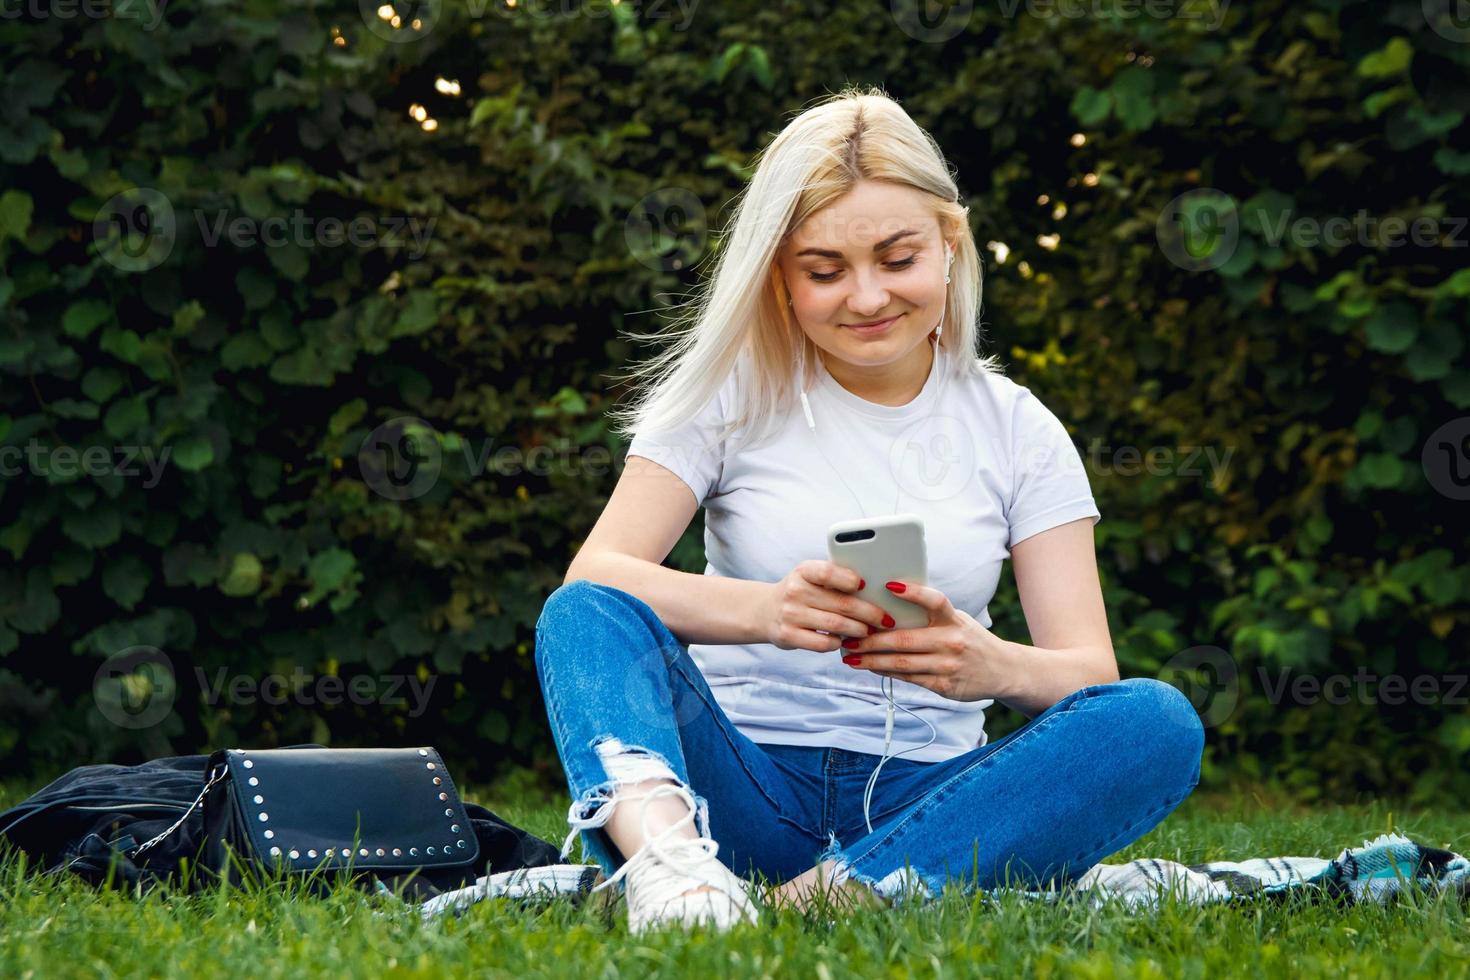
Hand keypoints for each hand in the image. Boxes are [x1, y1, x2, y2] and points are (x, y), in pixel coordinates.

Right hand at [760, 560, 896, 652]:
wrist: (764, 611)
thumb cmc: (800, 593)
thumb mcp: (811, 578)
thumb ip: (836, 579)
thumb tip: (875, 589)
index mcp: (803, 571)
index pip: (827, 572)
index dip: (849, 579)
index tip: (865, 585)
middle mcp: (795, 591)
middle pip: (841, 604)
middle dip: (869, 613)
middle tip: (885, 619)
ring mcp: (790, 614)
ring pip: (836, 625)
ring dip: (859, 630)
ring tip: (870, 631)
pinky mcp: (788, 636)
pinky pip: (824, 643)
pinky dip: (839, 643)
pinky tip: (845, 641)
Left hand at [837, 579, 999, 701]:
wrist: (1002, 670)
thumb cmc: (970, 639)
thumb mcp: (957, 621)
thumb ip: (930, 616)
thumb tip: (887, 607)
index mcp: (954, 619)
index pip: (934, 600)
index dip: (912, 592)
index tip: (889, 585)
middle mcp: (952, 641)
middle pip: (903, 639)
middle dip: (871, 639)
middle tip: (848, 637)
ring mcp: (948, 666)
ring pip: (901, 663)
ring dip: (871, 660)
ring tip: (850, 656)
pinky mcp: (944, 686)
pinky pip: (908, 679)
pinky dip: (885, 672)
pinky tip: (870, 667)